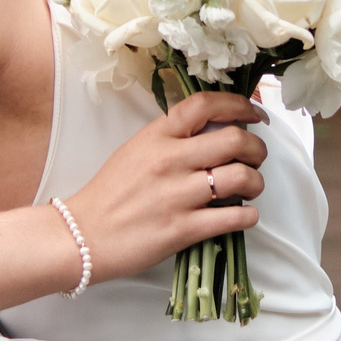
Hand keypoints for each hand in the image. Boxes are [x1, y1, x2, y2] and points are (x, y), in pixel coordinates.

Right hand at [57, 91, 266, 285]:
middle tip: (256, 158)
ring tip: (251, 188)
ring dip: (256, 182)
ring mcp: (177, 195)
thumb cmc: (109, 193)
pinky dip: (248, 216)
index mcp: (157, 135)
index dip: (239, 105)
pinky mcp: (183, 229)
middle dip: (257, 149)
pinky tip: (244, 215)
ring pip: (241, 178)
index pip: (205, 105)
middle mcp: (170, 160)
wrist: (82, 235)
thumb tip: (213, 132)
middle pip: (235, 140)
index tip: (254, 114)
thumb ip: (171, 138)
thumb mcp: (136, 150)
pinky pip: (234, 218)